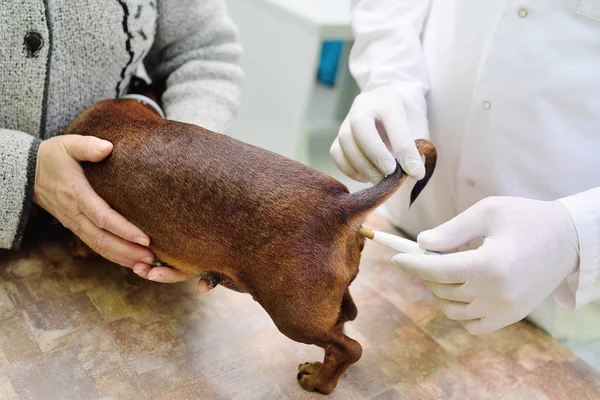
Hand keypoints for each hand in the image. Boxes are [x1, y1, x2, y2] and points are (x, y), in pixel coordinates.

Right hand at [33, 135, 211, 293]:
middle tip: (152, 259)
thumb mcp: (68, 145)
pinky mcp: (77, 227)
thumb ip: (88, 146)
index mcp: (76, 194)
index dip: (124, 229)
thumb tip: (108, 147)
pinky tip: (131, 261)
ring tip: (147, 264)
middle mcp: (75, 213)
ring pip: (99, 246)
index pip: (102, 217)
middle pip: (103, 239)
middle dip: (128, 251)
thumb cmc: (53, 156)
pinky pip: (96, 245)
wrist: (28, 172)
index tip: (145, 238)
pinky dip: (114, 256)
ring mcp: (75, 223)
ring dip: (123, 257)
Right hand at [330, 85, 428, 183]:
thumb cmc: (408, 121)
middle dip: (376, 155)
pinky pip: (337, 154)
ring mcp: (346, 119)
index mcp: (388, 99)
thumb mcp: (419, 129)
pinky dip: (350, 170)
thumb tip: (410, 175)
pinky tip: (366, 176)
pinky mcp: (338, 136)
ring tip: (380, 179)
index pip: (395, 125)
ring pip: (345, 142)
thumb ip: (416, 150)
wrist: (392, 110)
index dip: (405, 151)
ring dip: (363, 166)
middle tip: (390, 174)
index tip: (415, 172)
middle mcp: (363, 105)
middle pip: (360, 127)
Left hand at [391, 197, 579, 333]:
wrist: (568, 240)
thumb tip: (421, 244)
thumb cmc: (525, 218)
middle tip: (429, 253)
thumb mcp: (487, 212)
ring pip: (451, 309)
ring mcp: (505, 310)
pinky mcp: (510, 317)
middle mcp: (497, 293)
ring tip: (449, 268)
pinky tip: (463, 288)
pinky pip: (470, 324)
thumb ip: (451, 230)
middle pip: (441, 288)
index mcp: (490, 265)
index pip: (437, 270)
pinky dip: (459, 310)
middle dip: (426, 270)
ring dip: (440, 290)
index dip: (411, 264)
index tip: (395, 258)